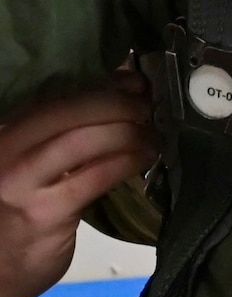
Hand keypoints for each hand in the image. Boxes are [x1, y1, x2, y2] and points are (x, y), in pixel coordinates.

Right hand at [0, 72, 157, 296]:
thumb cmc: (12, 217)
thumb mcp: (24, 168)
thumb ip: (55, 137)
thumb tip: (115, 98)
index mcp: (3, 133)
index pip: (53, 95)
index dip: (100, 83)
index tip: (133, 79)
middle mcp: (4, 149)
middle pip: (69, 110)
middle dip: (119, 102)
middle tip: (149, 106)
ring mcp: (19, 182)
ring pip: (84, 138)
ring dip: (129, 131)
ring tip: (153, 134)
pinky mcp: (43, 212)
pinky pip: (96, 176)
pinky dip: (127, 160)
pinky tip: (145, 158)